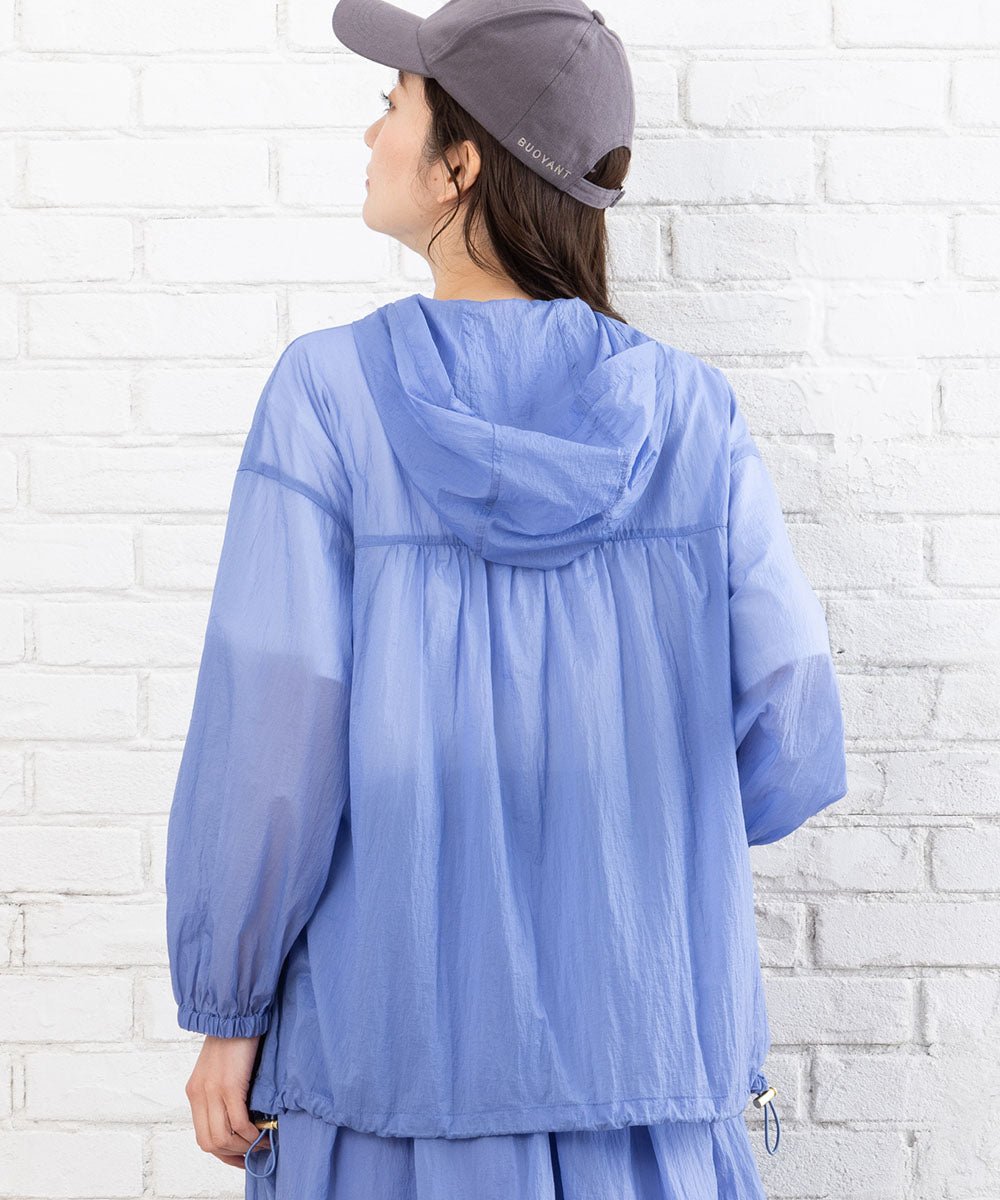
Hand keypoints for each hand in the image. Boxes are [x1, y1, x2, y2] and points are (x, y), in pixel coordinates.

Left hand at [184, 1034, 264, 1168]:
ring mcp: (213, 1091)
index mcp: (195, 1092)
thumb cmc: (234, 1037)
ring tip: (261, 1141)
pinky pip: (238, 1123)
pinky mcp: (230, 1086)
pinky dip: (251, 1133)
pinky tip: (262, 1130)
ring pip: (223, 1138)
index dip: (222, 1153)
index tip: (240, 1156)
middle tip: (253, 1151)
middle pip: (210, 1143)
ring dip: (244, 1146)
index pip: (203, 1137)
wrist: (236, 1013)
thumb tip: (238, 1118)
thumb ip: (221, 1093)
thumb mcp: (220, 1069)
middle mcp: (200, 1095)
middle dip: (233, 1154)